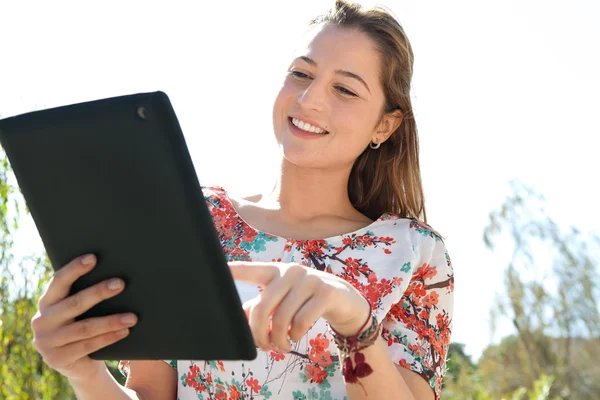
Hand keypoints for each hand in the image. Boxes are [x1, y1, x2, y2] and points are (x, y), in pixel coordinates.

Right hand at [31, 254, 137, 381]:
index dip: (74, 269)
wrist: (78, 365)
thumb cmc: (83, 326)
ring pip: (84, 328)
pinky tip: (125, 331)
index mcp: (46, 302)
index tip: (93, 257)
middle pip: (74, 304)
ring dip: (111, 321)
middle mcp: (42, 321)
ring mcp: (46, 342)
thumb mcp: (80, 311)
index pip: (59, 282)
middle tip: (120, 283)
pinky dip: (109, 337)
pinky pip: (88, 346)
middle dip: (98, 293)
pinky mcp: (57, 359)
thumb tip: (116, 276)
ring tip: (133, 316)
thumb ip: (85, 295)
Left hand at [228, 261, 370, 352]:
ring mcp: (309, 279)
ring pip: (282, 318)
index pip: (249, 270)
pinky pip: (302, 322)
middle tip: (264, 347)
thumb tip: (237, 321)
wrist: (343, 300)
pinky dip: (296, 336)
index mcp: (274, 271)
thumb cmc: (304, 302)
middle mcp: (289, 271)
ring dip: (280, 340)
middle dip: (259, 334)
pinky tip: (296, 337)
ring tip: (283, 346)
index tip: (217, 269)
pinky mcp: (325, 291)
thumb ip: (259, 308)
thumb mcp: (281, 302)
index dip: (233, 271)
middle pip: (262, 308)